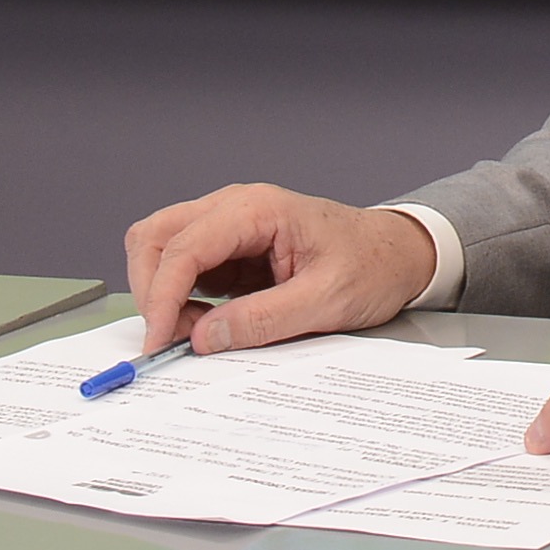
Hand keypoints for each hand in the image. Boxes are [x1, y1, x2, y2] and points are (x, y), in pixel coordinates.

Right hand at [122, 184, 434, 355]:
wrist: (398, 254)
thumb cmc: (371, 265)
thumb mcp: (326, 300)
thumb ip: (263, 320)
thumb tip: (203, 338)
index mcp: (258, 209)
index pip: (185, 246)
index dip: (162, 295)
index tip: (160, 340)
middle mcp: (235, 209)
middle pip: (156, 236)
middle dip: (151, 288)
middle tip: (169, 338)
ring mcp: (228, 227)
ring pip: (162, 249)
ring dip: (163, 294)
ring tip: (196, 333)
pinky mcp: (230, 250)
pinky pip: (185, 270)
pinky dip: (181, 299)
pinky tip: (207, 325)